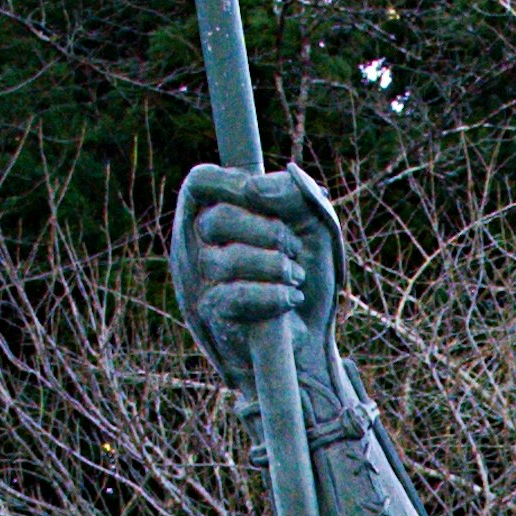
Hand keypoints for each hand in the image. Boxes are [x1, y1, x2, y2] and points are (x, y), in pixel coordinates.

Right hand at [170, 162, 344, 382]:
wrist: (316, 333)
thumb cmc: (307, 270)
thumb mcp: (313, 221)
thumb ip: (292, 191)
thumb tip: (254, 189)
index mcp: (218, 213)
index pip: (201, 183)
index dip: (231, 183)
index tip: (263, 198)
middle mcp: (200, 244)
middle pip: (214, 219)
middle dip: (267, 230)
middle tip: (294, 247)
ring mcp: (200, 281)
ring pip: (222, 261)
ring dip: (273, 265)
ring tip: (296, 276)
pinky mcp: (211, 315)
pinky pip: (232, 296)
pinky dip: (271, 294)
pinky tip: (291, 297)